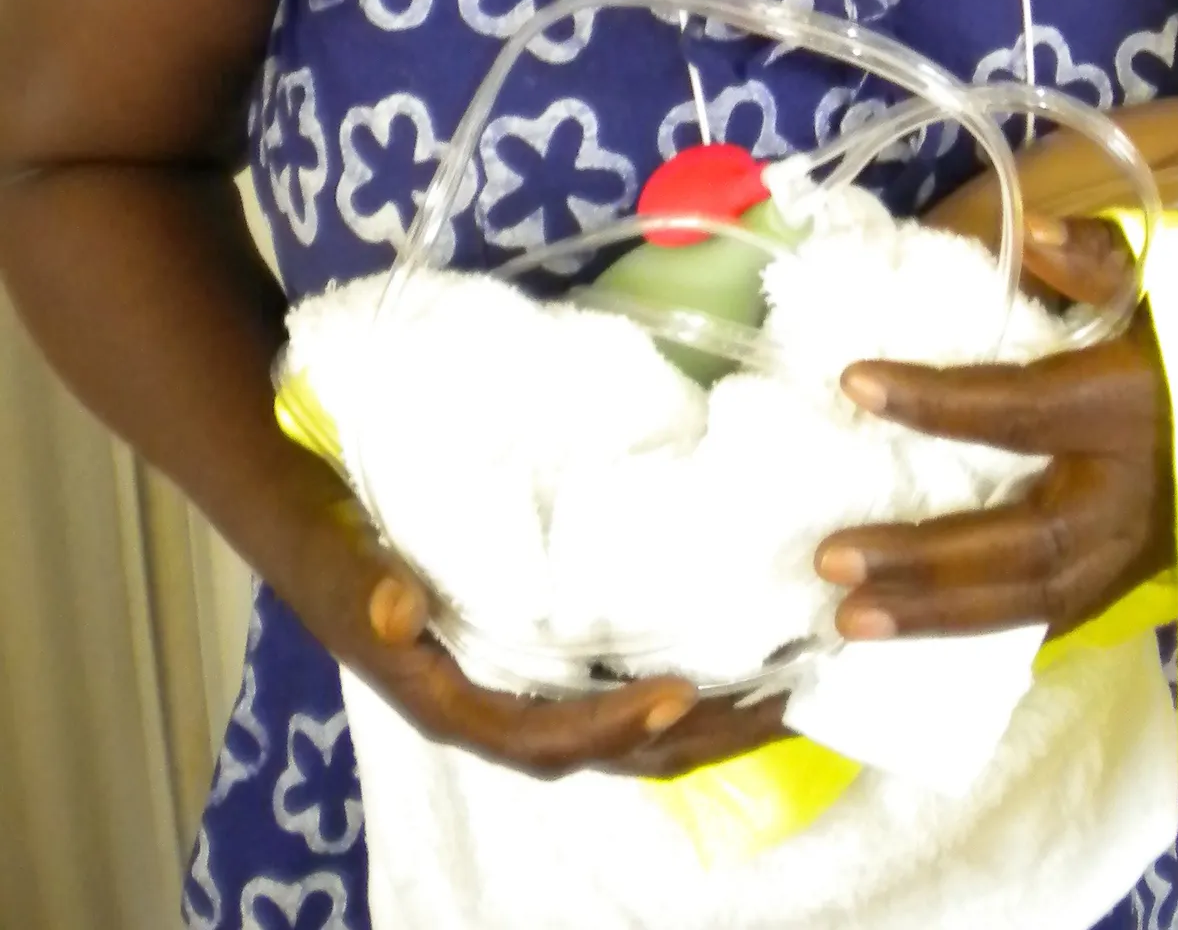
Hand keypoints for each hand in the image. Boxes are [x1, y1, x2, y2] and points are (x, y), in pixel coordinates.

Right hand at [285, 467, 788, 780]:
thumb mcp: (339, 560)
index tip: (678, 695)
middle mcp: (495, 706)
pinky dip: (678, 682)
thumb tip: (402, 616)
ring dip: (703, 721)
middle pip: (606, 750)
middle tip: (779, 704)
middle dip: (693, 737)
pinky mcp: (539, 651)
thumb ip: (365, 589)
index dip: (609, 727)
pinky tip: (735, 655)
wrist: (306, 512)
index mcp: (452, 700)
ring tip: (786, 690)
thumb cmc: (329, 538)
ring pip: (624, 727)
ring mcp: (522, 683)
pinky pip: (617, 684)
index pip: (541, 738)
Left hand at [814, 219, 1173, 640]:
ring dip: (935, 616)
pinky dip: (976, 634)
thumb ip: (1100, 259)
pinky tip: (905, 640)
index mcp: (1129, 406)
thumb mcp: (1169, 284)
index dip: (938, 400)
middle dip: (926, 558)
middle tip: (831, 560)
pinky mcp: (1127, 585)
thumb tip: (1031, 234)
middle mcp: (1127, 494)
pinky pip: (1046, 617)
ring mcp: (1130, 554)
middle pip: (1022, 541)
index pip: (1021, 408)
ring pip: (1029, 599)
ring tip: (845, 621)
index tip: (854, 382)